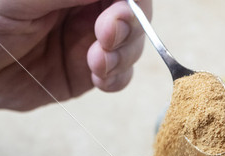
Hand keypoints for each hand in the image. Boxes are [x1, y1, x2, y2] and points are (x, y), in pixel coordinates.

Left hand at [0, 0, 151, 109]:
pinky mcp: (89, 73)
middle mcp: (88, 8)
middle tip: (107, 38)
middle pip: (136, 14)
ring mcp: (91, 41)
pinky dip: (117, 79)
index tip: (118, 14)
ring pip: (133, 45)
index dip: (131, 2)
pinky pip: (120, 76)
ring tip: (96, 64)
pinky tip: (99, 79)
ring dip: (123, 57)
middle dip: (130, 28)